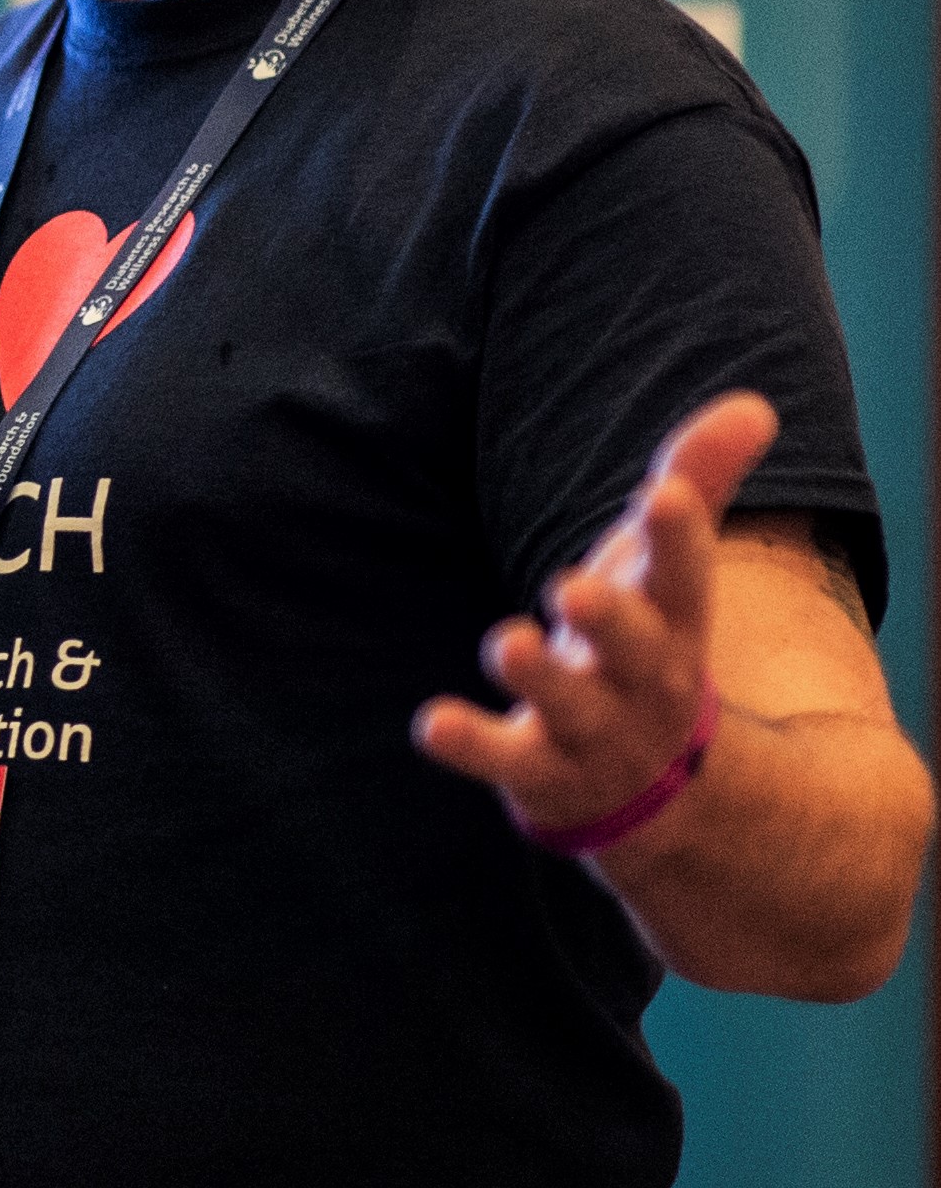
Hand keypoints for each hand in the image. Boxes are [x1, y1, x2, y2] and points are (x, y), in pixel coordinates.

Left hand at [412, 391, 775, 841]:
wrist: (653, 783)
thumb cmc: (644, 639)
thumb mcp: (666, 567)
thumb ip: (700, 482)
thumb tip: (755, 404)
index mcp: (674, 622)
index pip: (685, 577)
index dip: (678, 538)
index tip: (661, 494)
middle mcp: (641, 680)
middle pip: (633, 650)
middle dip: (610, 620)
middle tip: (573, 588)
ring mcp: (593, 732)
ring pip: (568, 707)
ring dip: (539, 678)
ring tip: (508, 642)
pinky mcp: (540, 773)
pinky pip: (506, 761)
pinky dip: (473, 746)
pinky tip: (432, 724)